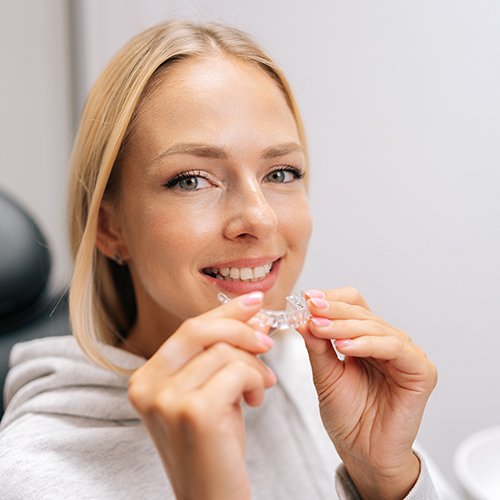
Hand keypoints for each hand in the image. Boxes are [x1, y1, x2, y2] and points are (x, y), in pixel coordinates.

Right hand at [128, 292, 275, 499]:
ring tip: (262, 386)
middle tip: (268, 340)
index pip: (188, 329)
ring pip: (225, 351)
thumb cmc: (213, 446)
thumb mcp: (209, 391)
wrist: (213, 499)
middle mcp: (147, 386)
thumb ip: (220, 354)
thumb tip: (252, 316)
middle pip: (199, 330)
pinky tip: (256, 400)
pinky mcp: (194, 411)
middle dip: (241, 328)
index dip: (224, 312)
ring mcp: (166, 398)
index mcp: (145, 379)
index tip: (253, 302)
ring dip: (255, 365)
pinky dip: (256, 380)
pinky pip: (237, 371)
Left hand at [297, 287, 436, 499]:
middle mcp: (387, 341)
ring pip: (376, 326)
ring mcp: (406, 354)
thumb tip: (302, 317)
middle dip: (333, 310)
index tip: (306, 299)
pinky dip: (368, 343)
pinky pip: (395, 347)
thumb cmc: (348, 416)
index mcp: (366, 338)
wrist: (363, 454)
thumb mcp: (325, 375)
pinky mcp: (421, 371)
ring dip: (345, 325)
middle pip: (362, 312)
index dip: (331, 299)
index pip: (353, 304)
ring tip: (320, 327)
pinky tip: (345, 347)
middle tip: (310, 309)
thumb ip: (317, 346)